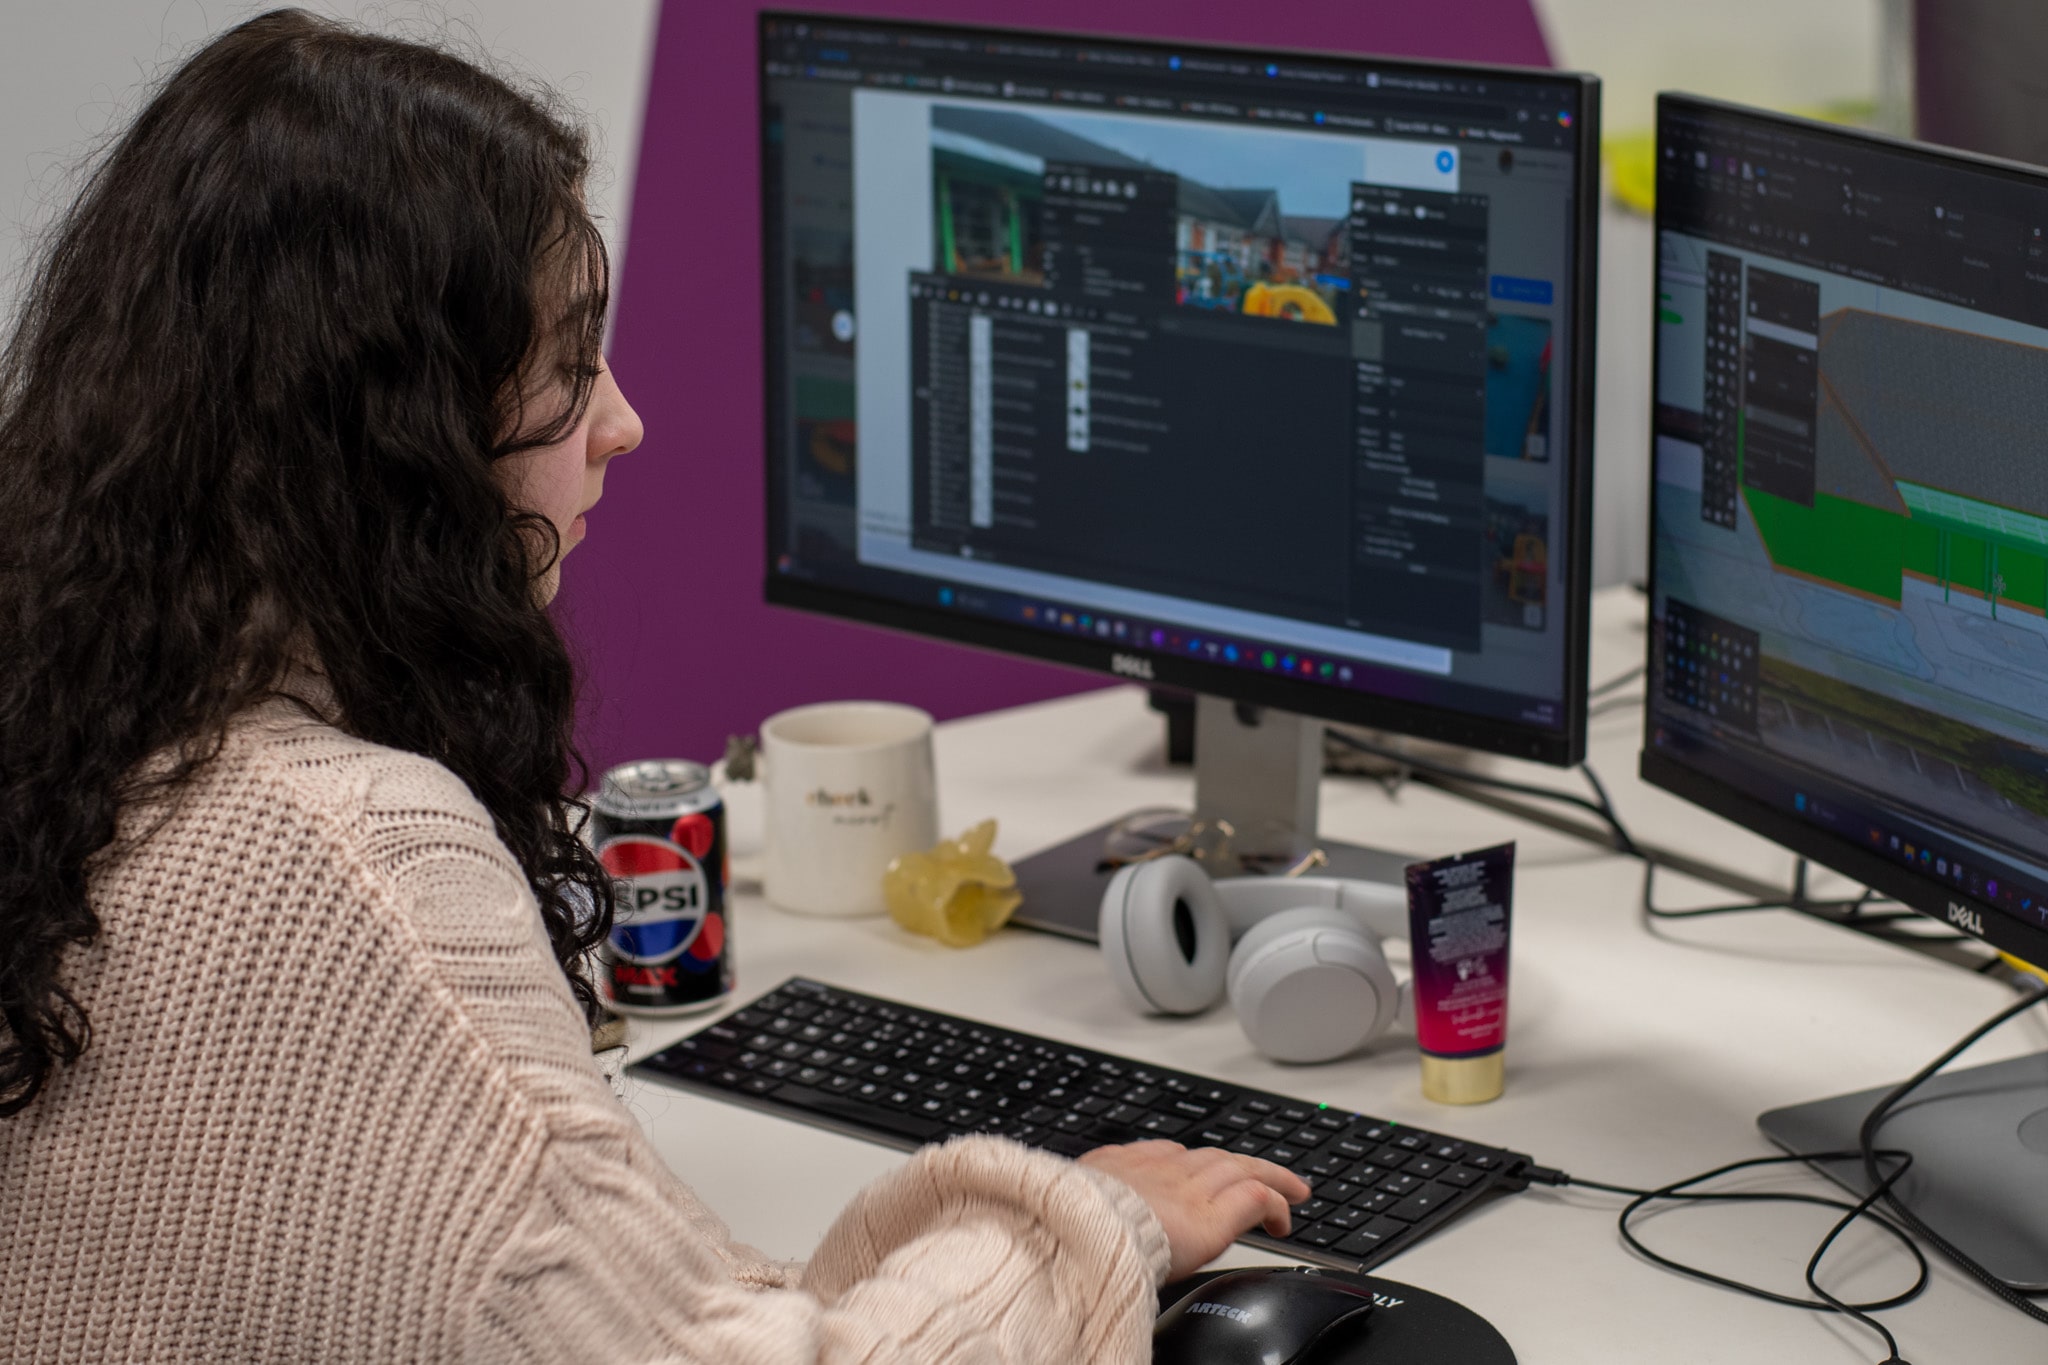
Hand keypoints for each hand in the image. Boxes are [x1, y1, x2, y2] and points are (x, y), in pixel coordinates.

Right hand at [1079, 1140, 1310, 1279]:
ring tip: (1293, 1191)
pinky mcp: (1212, 1214)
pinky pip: (1256, 1198)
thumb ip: (1080, 1208)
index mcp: (1120, 1168)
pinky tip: (1284, 1220)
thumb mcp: (1063, 1206)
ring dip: (1269, 1177)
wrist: (1076, 1232)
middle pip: (1212, 1157)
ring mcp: (1188, 1187)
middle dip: (1240, 1164)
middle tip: (1265, 1173)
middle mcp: (1159, 1169)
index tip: (1199, 1175)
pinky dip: (1274, 1204)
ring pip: (1241, 1169)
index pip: (1167, 1155)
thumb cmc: (1061, 1228)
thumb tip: (1068, 1233)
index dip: (1191, 1164)